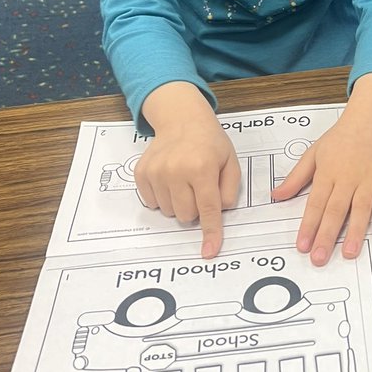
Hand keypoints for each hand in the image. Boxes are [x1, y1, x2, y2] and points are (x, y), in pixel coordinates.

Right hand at [137, 83, 240, 258]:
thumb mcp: (231, 162)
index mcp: (202, 168)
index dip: (210, 231)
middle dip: (195, 208)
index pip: (208, 208)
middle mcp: (176, 170)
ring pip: (168, 212)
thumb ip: (230, 190)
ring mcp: (155, 172)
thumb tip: (219, 213)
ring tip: (184, 181)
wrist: (182, 120)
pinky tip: (170, 179)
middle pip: (186, 215)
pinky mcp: (141, 174)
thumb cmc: (210, 143)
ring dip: (179, 203)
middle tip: (199, 187)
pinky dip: (163, 197)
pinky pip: (153, 203)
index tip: (209, 251)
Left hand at [272, 73, 371, 266]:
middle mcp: (348, 178)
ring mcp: (370, 179)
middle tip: (320, 258)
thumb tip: (276, 196)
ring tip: (349, 253)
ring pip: (362, 208)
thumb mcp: (313, 154)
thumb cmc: (340, 138)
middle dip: (327, 236)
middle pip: (336, 210)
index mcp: (328, 173)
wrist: (370, 118)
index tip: (302, 246)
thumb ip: (296, 177)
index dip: (309, 226)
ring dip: (355, 231)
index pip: (315, 204)